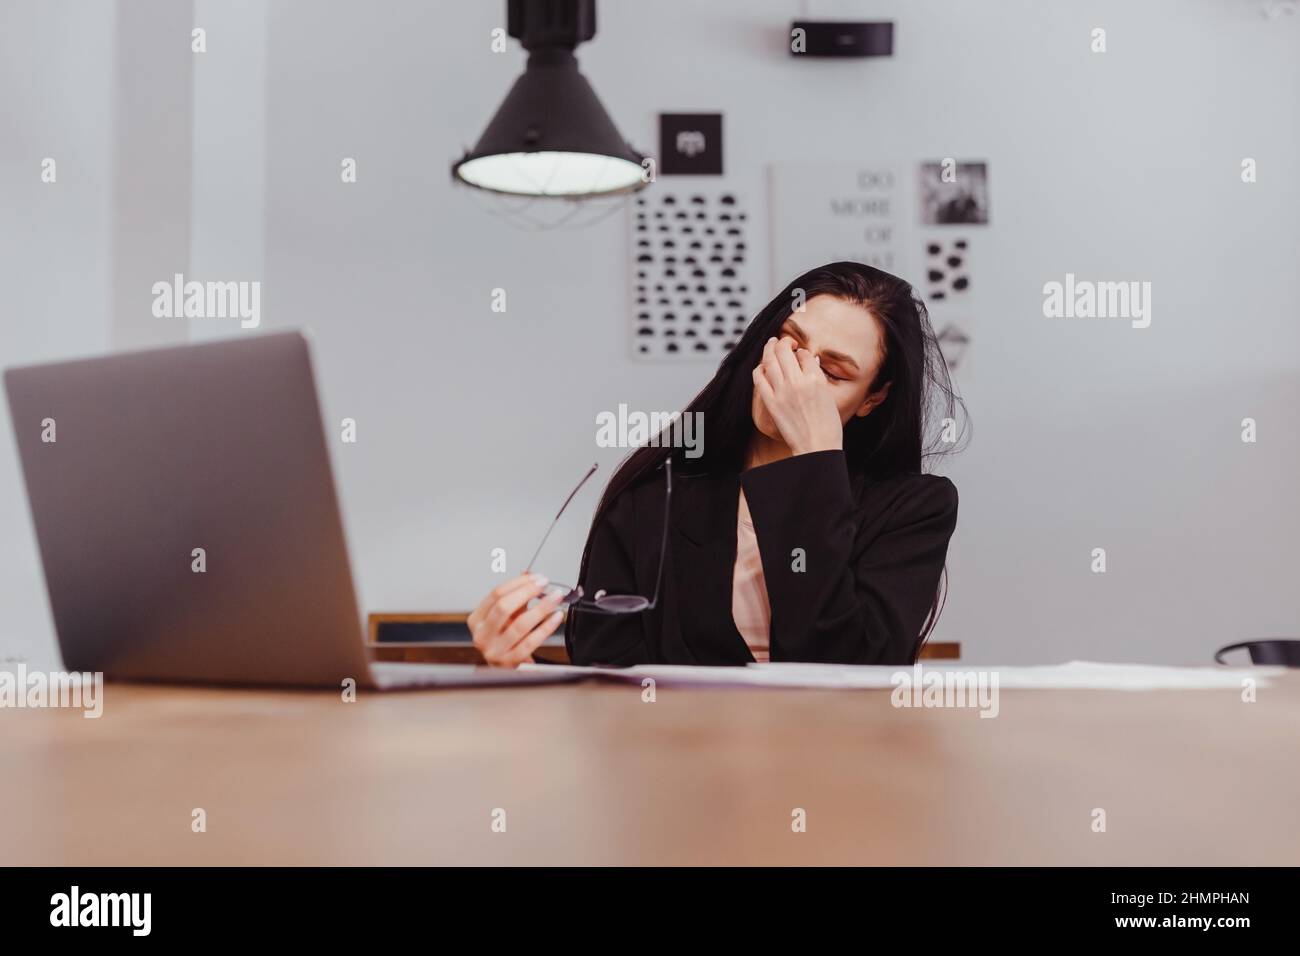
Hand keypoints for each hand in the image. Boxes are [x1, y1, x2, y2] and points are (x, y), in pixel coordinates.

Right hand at [468, 573, 566, 667]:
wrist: (507, 670)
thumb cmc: (506, 641)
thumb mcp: (507, 617)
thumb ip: (516, 596)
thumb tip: (529, 575)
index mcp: (476, 620)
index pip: (496, 594)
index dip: (518, 583)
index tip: (536, 577)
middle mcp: (481, 636)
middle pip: (503, 606)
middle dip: (527, 592)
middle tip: (544, 584)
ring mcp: (494, 651)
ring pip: (520, 624)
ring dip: (541, 608)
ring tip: (555, 598)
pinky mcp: (509, 662)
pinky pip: (531, 642)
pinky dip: (546, 628)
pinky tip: (556, 617)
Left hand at [751, 336, 842, 455]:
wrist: (817, 446)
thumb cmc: (827, 425)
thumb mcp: (829, 395)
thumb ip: (817, 376)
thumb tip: (809, 359)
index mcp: (816, 379)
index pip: (804, 353)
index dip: (801, 351)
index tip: (799, 353)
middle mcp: (798, 382)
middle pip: (784, 351)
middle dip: (783, 342)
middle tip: (783, 341)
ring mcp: (782, 392)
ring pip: (770, 360)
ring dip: (769, 348)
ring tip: (771, 344)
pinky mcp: (771, 403)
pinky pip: (759, 378)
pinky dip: (759, 368)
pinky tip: (762, 367)